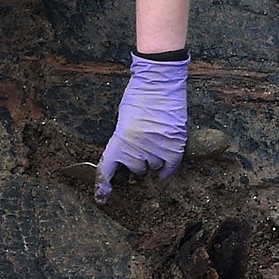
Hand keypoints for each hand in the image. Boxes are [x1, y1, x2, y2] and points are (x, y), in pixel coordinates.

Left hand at [95, 55, 188, 201]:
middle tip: (141, 147)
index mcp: (119, 140)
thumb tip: (128, 159)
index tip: (103, 198)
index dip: (103, 186)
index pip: (107, 169)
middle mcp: (137, 147)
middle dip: (137, 162)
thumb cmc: (139, 96)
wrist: (160, 81)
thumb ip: (123, 140)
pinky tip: (165, 169)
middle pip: (136, 169)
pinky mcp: (175, 144)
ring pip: (153, 167)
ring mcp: (158, 147)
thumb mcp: (122, 119)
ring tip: (155, 142)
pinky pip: (171, 166)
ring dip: (153, 160)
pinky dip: (168, 169)